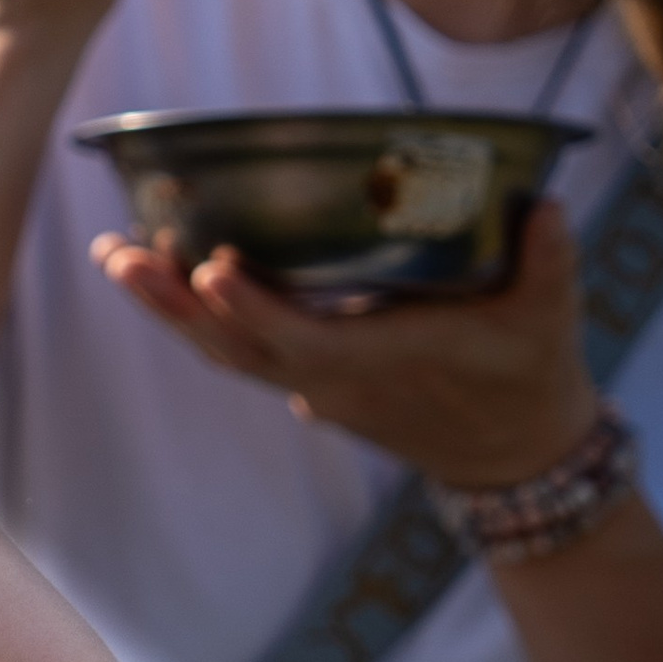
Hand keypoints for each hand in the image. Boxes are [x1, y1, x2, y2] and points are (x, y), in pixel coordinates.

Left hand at [92, 198, 600, 485]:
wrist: (511, 455)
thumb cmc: (528, 374)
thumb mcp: (550, 319)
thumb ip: (548, 263)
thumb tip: (545, 207)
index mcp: (387, 361)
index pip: (306, 343)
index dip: (255, 312)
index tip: (211, 272)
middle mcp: (335, 381)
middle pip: (238, 350)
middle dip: (175, 306)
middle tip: (120, 256)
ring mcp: (311, 386)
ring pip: (225, 353)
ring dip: (166, 308)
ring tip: (112, 254)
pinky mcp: (303, 379)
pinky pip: (233, 351)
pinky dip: (189, 315)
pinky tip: (146, 268)